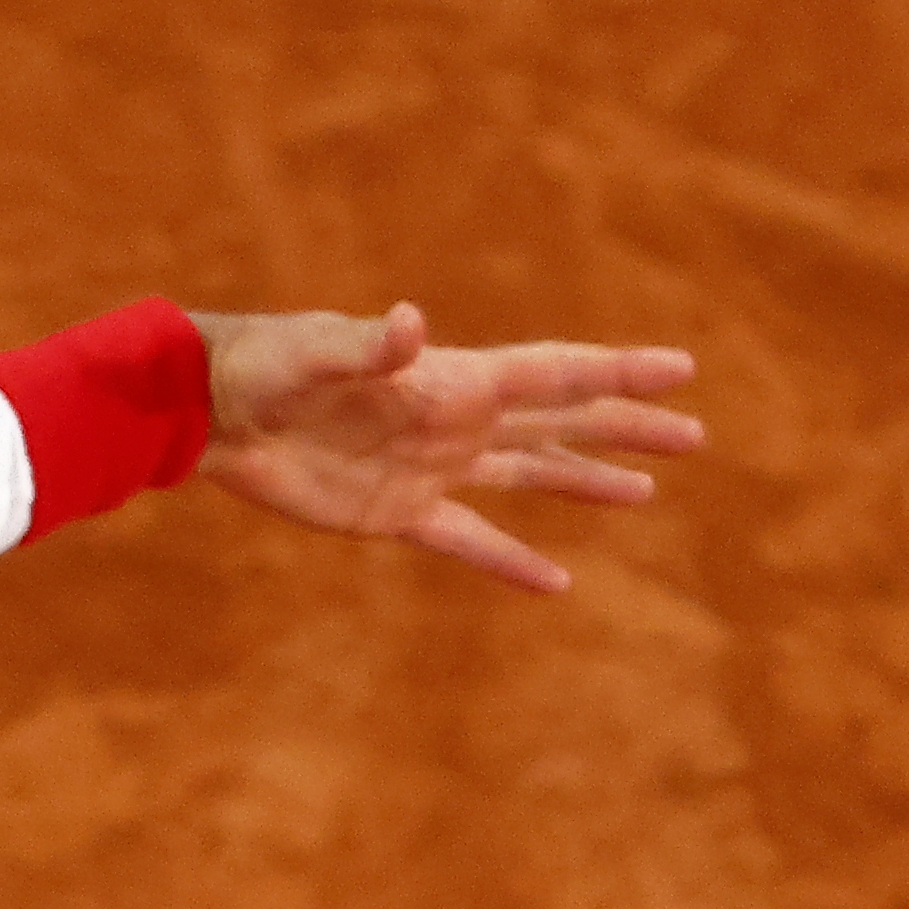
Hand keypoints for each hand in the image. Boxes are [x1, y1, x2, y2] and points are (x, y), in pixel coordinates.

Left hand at [191, 305, 704, 594]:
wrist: (213, 414)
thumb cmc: (263, 368)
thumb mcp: (316, 355)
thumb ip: (367, 347)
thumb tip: (408, 324)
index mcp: (454, 380)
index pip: (555, 374)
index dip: (619, 372)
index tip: (680, 368)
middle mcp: (457, 420)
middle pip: (562, 424)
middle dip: (628, 427)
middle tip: (694, 433)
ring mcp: (434, 467)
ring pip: (532, 475)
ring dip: (589, 481)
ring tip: (648, 493)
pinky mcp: (399, 513)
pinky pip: (471, 541)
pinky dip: (512, 562)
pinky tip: (555, 584)